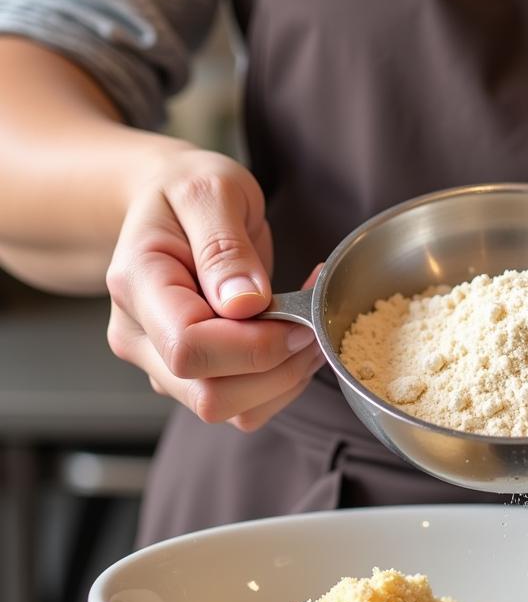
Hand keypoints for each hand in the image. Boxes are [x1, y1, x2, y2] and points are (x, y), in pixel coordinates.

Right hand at [106, 146, 323, 430]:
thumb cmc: (188, 190)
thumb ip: (226, 247)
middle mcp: (140, 336)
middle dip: (279, 369)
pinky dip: (283, 382)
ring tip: (310, 327)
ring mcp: (162, 364)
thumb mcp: (212, 191)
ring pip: (232, 411)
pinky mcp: (193, 376)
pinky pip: (245, 406)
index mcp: (138, 285)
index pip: (189, 349)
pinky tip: (296, 339)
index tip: (298, 315)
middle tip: (314, 322)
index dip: (255, 345)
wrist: (171, 202)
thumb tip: (245, 304)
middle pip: (211, 395)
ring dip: (286, 380)